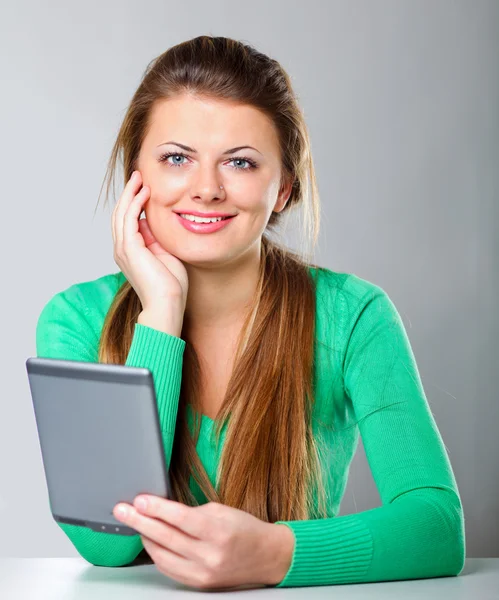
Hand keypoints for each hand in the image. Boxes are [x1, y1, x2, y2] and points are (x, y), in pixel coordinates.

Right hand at [111, 170, 188, 311]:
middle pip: (120, 213)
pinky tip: (144, 192)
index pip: (127, 220)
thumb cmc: (170, 285)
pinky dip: (135, 203)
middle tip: (138, 175)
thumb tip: (155, 221)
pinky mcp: (129, 248)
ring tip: (139, 177)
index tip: (145, 186)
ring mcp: (123, 249)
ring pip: (121, 213)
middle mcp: (122, 249)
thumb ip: (158, 238)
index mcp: (130, 251)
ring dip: (130, 193)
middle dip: (129, 193)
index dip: (134, 202)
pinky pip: (129, 219)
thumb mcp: (165, 254)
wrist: (167, 304)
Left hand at [112, 496, 294, 589]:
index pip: (179, 518)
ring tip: (134, 522)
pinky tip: (149, 541)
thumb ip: (191, 512)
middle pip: (165, 537)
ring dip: (144, 537)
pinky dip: (156, 553)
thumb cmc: (244, 528)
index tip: (139, 500)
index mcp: (218, 531)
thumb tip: (161, 510)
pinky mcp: (198, 584)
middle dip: (140, 521)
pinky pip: (168, 568)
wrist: (266, 556)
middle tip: (123, 510)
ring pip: (162, 555)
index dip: (156, 508)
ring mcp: (202, 573)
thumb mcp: (221, 511)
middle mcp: (209, 555)